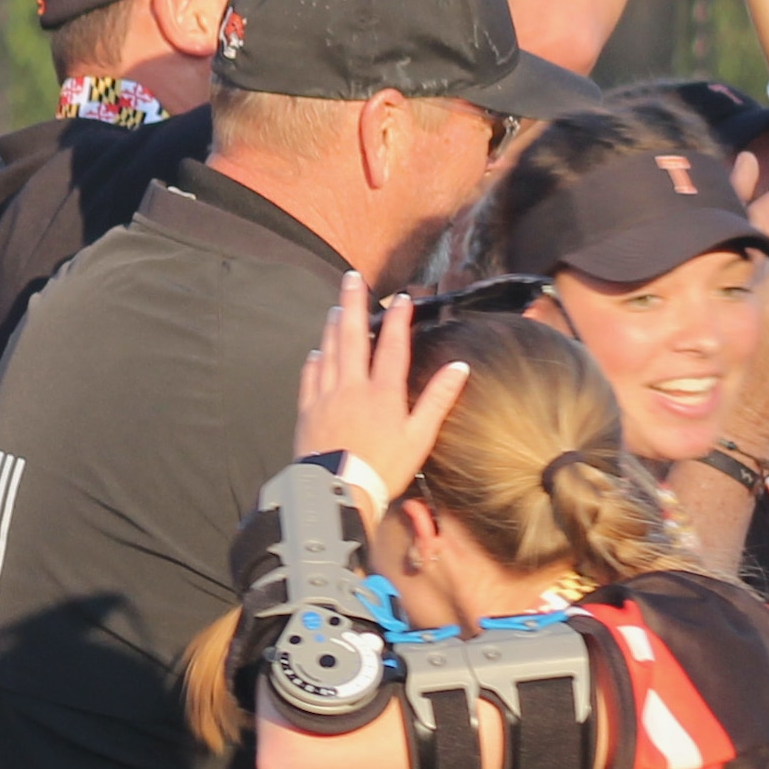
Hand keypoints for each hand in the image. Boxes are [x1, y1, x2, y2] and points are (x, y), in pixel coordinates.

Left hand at [294, 274, 468, 505]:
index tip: (401, 297)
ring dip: (333, 326)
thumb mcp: (419, 437)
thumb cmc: (383, 468)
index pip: (393, 345)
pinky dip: (314, 359)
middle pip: (353, 336)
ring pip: (329, 351)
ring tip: (337, 307)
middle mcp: (353, 386)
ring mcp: (327, 396)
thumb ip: (438, 400)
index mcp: (383, 392)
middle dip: (353, 303)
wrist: (337, 491)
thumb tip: (459, 367)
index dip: (398, 318)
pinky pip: (310, 377)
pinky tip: (316, 351)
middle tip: (351, 277)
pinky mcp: (308, 410)